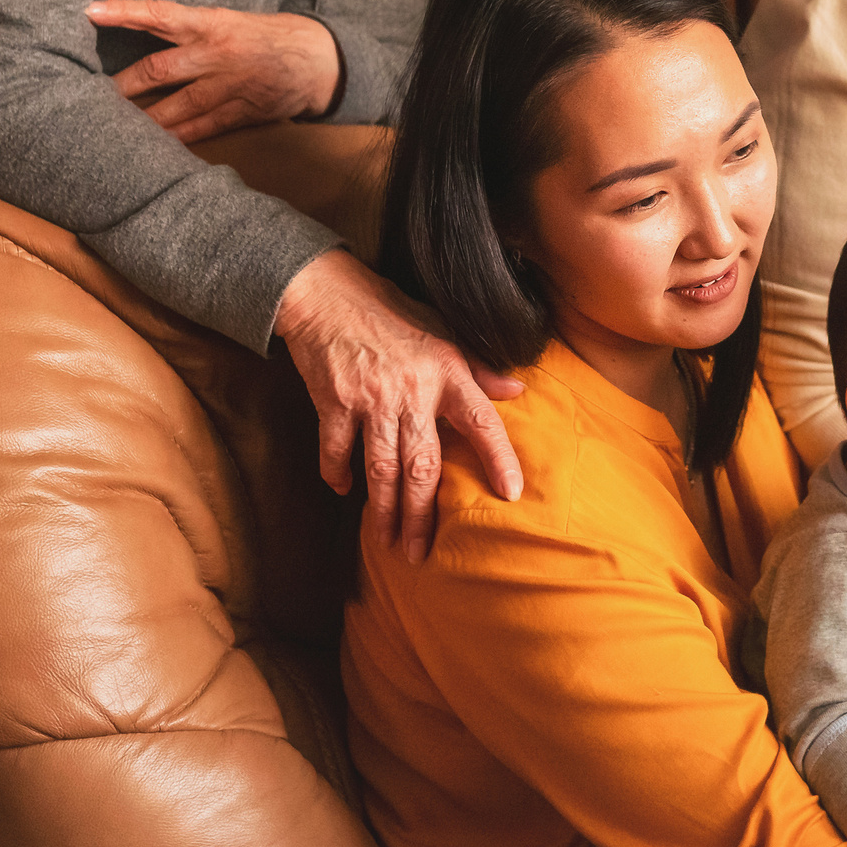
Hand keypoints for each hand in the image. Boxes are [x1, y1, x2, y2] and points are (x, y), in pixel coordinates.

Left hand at [90, 0, 342, 143]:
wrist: (321, 61)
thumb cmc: (270, 35)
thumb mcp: (231, 20)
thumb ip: (193, 29)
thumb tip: (146, 32)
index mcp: (213, 24)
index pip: (161, 14)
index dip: (125, 12)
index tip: (91, 11)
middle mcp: (217, 55)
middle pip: (159, 70)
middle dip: (124, 85)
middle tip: (88, 95)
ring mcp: (229, 87)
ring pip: (177, 106)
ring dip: (144, 119)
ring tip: (112, 130)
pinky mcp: (242, 112)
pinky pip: (202, 128)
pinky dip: (177, 137)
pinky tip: (154, 147)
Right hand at [275, 248, 522, 560]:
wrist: (327, 293)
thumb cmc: (391, 312)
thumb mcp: (444, 332)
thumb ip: (478, 368)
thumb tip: (518, 390)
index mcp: (447, 372)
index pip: (482, 423)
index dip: (498, 459)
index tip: (510, 495)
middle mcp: (412, 391)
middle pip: (423, 466)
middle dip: (421, 515)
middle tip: (421, 553)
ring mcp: (371, 400)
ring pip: (381, 469)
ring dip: (383, 511)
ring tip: (386, 543)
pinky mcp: (333, 402)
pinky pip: (336, 450)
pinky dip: (337, 473)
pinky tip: (344, 492)